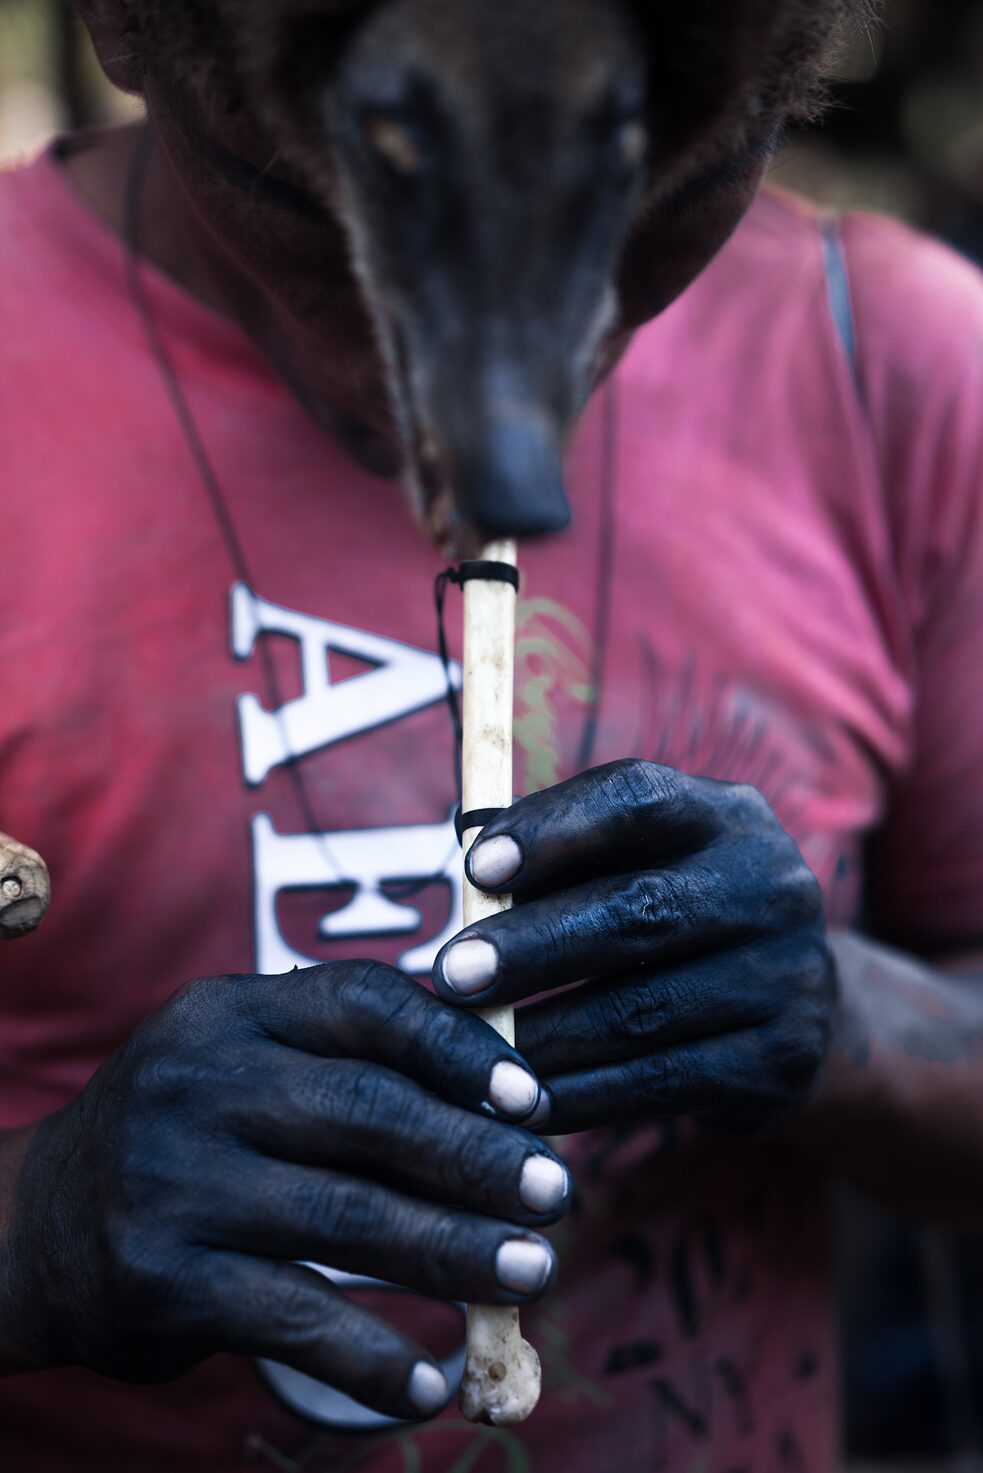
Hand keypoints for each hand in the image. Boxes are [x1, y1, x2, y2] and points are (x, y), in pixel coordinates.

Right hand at [0, 963, 567, 1417]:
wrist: (35, 1226)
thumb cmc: (187, 1135)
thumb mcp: (243, 1064)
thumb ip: (346, 1062)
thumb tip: (502, 1094)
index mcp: (231, 1012)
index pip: (364, 1004)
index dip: (459, 1048)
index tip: (531, 1098)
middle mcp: (198, 1082)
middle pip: (370, 1113)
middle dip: (477, 1157)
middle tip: (555, 1193)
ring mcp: (174, 1179)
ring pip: (349, 1217)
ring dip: (455, 1251)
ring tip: (530, 1273)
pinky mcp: (161, 1278)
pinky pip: (297, 1318)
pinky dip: (375, 1357)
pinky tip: (431, 1381)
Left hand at [433, 760, 832, 1134]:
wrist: (803, 1013)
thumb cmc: (677, 923)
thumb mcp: (643, 867)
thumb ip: (566, 863)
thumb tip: (470, 876)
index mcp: (724, 816)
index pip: (637, 798)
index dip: (553, 830)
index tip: (476, 868)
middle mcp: (768, 885)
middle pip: (639, 910)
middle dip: (533, 945)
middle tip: (454, 973)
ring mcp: (787, 975)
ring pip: (644, 1009)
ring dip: (545, 1034)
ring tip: (473, 1049)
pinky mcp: (783, 1060)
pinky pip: (663, 1082)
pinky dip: (583, 1096)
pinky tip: (525, 1103)